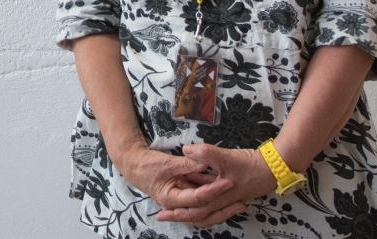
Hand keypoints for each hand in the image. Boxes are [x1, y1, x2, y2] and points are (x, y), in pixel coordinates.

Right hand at [112, 146, 235, 213]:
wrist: (134, 164)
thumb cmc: (147, 164)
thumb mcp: (167, 163)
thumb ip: (187, 164)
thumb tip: (206, 163)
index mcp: (171, 198)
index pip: (197, 198)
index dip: (214, 190)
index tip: (229, 181)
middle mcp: (177, 205)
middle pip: (203, 213)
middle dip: (223, 210)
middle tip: (242, 203)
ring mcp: (181, 202)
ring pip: (204, 212)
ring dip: (222, 210)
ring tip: (241, 205)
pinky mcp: (185, 196)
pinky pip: (202, 204)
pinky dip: (215, 202)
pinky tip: (229, 200)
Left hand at [155, 144, 276, 225]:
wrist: (276, 167)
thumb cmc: (252, 165)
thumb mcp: (228, 157)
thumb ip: (206, 154)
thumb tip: (185, 150)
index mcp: (219, 198)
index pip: (195, 209)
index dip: (178, 212)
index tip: (161, 212)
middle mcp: (223, 202)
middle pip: (198, 214)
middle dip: (180, 215)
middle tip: (162, 215)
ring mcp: (228, 198)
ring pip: (205, 210)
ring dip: (190, 208)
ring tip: (173, 205)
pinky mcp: (231, 192)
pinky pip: (212, 202)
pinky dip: (201, 200)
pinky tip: (192, 190)